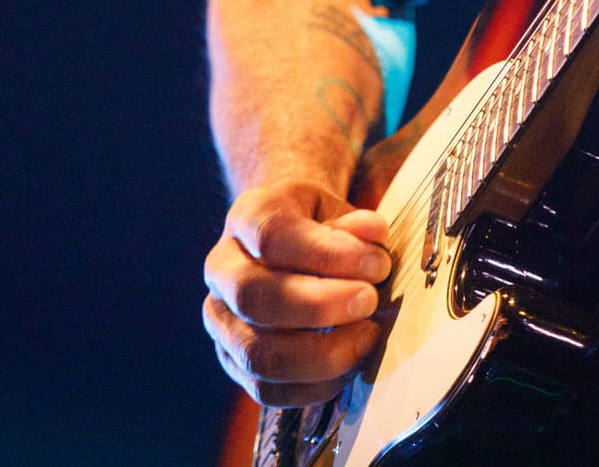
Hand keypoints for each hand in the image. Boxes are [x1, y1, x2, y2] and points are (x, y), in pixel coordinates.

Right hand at [203, 177, 391, 407]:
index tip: (377, 264)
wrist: (284, 243)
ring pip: (257, 352)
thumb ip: (352, 223)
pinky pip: (264, 389)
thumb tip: (375, 233)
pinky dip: (311, 386)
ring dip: (319, 354)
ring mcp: (221, 320)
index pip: (273, 237)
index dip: (327, 254)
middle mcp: (222, 269)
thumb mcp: (333, 208)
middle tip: (368, 302)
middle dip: (319, 306)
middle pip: (254, 297)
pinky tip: (348, 366)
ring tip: (365, 338)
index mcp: (246, 217)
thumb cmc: (314, 224)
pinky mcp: (233, 360)